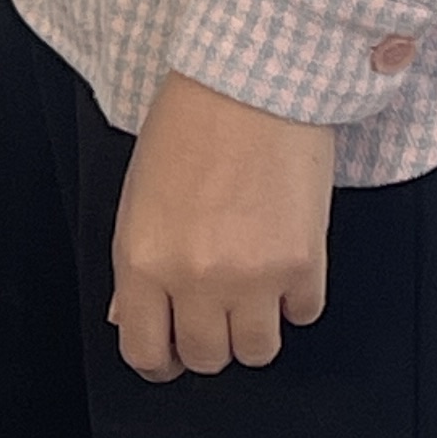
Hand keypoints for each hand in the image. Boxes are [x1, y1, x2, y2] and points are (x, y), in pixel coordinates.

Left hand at [109, 73, 334, 380]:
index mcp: (143, 258)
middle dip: (208, 340)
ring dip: (254, 326)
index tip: (169, 350)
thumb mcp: (140, 193)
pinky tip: (284, 257)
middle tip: (213, 309)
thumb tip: (132, 315)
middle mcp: (195, 277)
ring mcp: (253, 276)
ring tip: (252, 285)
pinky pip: (303, 315)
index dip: (158, 357)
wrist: (252, 79)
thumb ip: (138, 263)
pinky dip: (296, 297)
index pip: (144, 350)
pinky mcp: (304, 264)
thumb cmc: (190, 122)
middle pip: (205, 358)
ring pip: (257, 352)